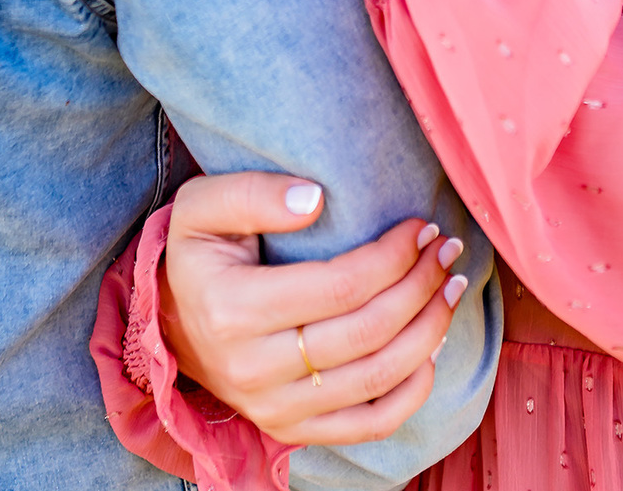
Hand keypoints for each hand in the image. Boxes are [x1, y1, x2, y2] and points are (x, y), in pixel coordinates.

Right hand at [156, 172, 467, 446]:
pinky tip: (431, 348)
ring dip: (428, 331)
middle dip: (421, 285)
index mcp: (234, 309)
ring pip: (375, 378)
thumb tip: (315, 199)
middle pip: (367, 332)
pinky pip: (368, 424)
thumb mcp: (201, 206)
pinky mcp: (291, 429)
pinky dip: (411, 391)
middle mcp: (254, 369)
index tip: (421, 226)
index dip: (393, 256)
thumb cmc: (197, 254)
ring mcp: (274, 407)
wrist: (170, 322)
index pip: (340, 286)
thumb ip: (252, 192)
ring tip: (452, 287)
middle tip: (447, 249)